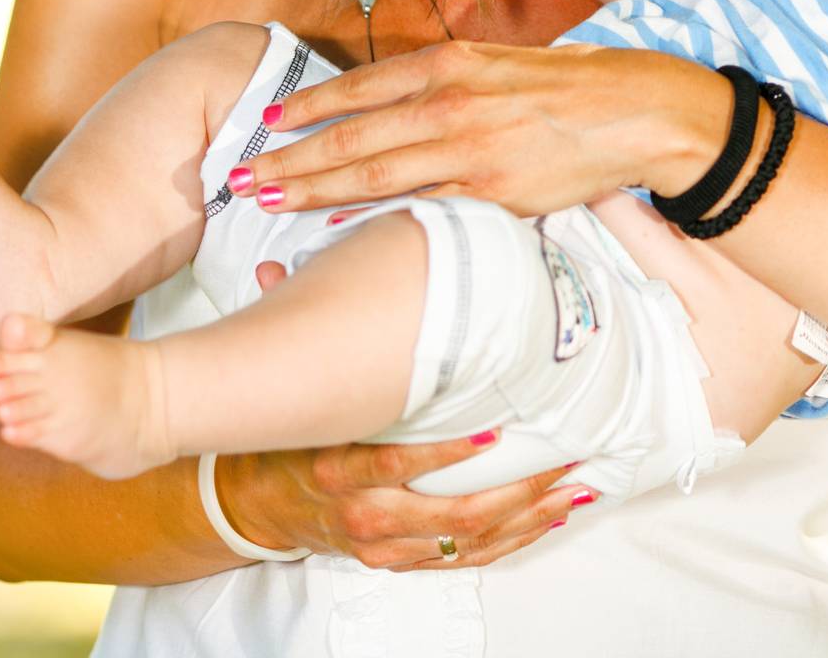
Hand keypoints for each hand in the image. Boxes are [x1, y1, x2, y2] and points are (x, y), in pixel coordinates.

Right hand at [212, 259, 595, 568]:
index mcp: (337, 465)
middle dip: (515, 489)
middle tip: (565, 461)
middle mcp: (362, 513)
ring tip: (572, 490)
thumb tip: (275, 266)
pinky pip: (460, 560)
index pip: (396, 463)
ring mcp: (380, 544)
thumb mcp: (290, 384)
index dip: (448, 451)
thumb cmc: (289, 432)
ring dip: (525, 516)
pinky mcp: (393, 560)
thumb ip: (291, 323)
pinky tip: (545, 518)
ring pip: (466, 542)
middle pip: (451, 513)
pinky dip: (507, 541)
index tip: (497, 429)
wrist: (255, 502)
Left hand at [235, 39, 727, 214]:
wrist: (639, 111)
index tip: (266, 125)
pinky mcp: (494, 191)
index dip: (307, 109)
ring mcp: (470, 148)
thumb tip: (411, 99)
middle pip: (353, 135)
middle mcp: (452, 100)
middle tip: (241, 177)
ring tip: (268, 201)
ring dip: (314, 190)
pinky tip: (339, 230)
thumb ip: (455, 80)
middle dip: (291, 158)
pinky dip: (374, 218)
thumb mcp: (506, 62)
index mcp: (454, 62)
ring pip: (375, 174)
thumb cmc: (576, 85)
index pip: (361, 88)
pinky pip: (421, 207)